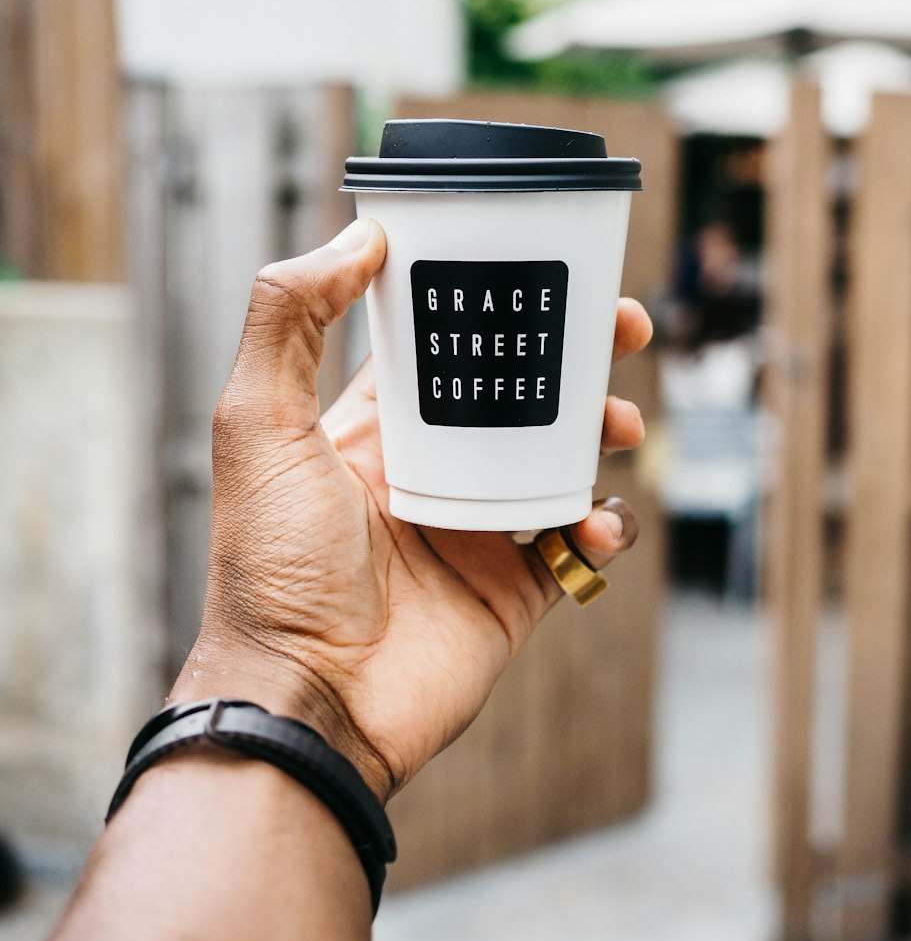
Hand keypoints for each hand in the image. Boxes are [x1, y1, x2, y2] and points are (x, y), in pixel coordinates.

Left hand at [172, 219, 651, 801]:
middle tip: (622, 329)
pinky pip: (581, 541)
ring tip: (622, 423)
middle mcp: (433, 469)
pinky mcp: (517, 587)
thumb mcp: (257, 425)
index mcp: (375, 428)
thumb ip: (289, 321)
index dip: (497, 303)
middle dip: (577, 356)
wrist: (308, 701)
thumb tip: (358, 238)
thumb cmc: (270, 567)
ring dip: (605, 428)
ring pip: (565, 458)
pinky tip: (596, 519)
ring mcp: (479, 528)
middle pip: (522, 393)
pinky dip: (606, 522)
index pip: (447, 345)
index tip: (545, 269)